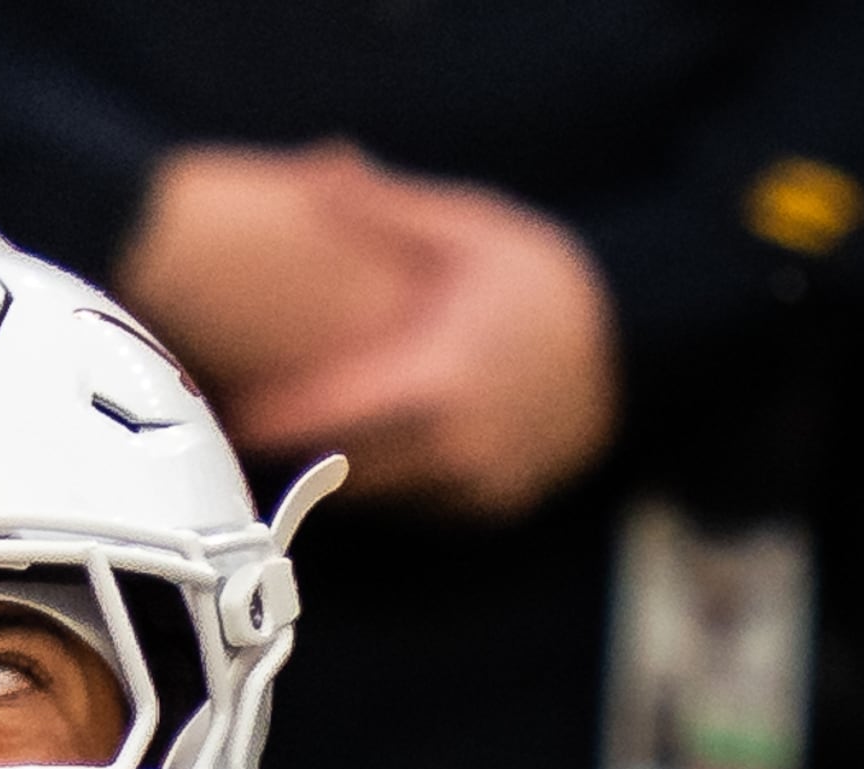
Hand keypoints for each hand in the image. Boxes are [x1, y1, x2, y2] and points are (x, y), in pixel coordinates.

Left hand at [121, 144, 619, 521]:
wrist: (631, 346)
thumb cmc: (536, 280)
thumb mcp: (467, 230)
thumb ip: (387, 210)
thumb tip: (320, 167)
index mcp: (440, 376)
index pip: (332, 416)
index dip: (274, 420)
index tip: (231, 412)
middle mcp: (458, 442)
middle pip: (344, 466)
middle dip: (294, 448)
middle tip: (243, 427)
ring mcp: (477, 482)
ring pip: (378, 495)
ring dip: (336, 471)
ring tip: (291, 442)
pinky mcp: (490, 505)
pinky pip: (416, 506)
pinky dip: (386, 485)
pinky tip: (360, 455)